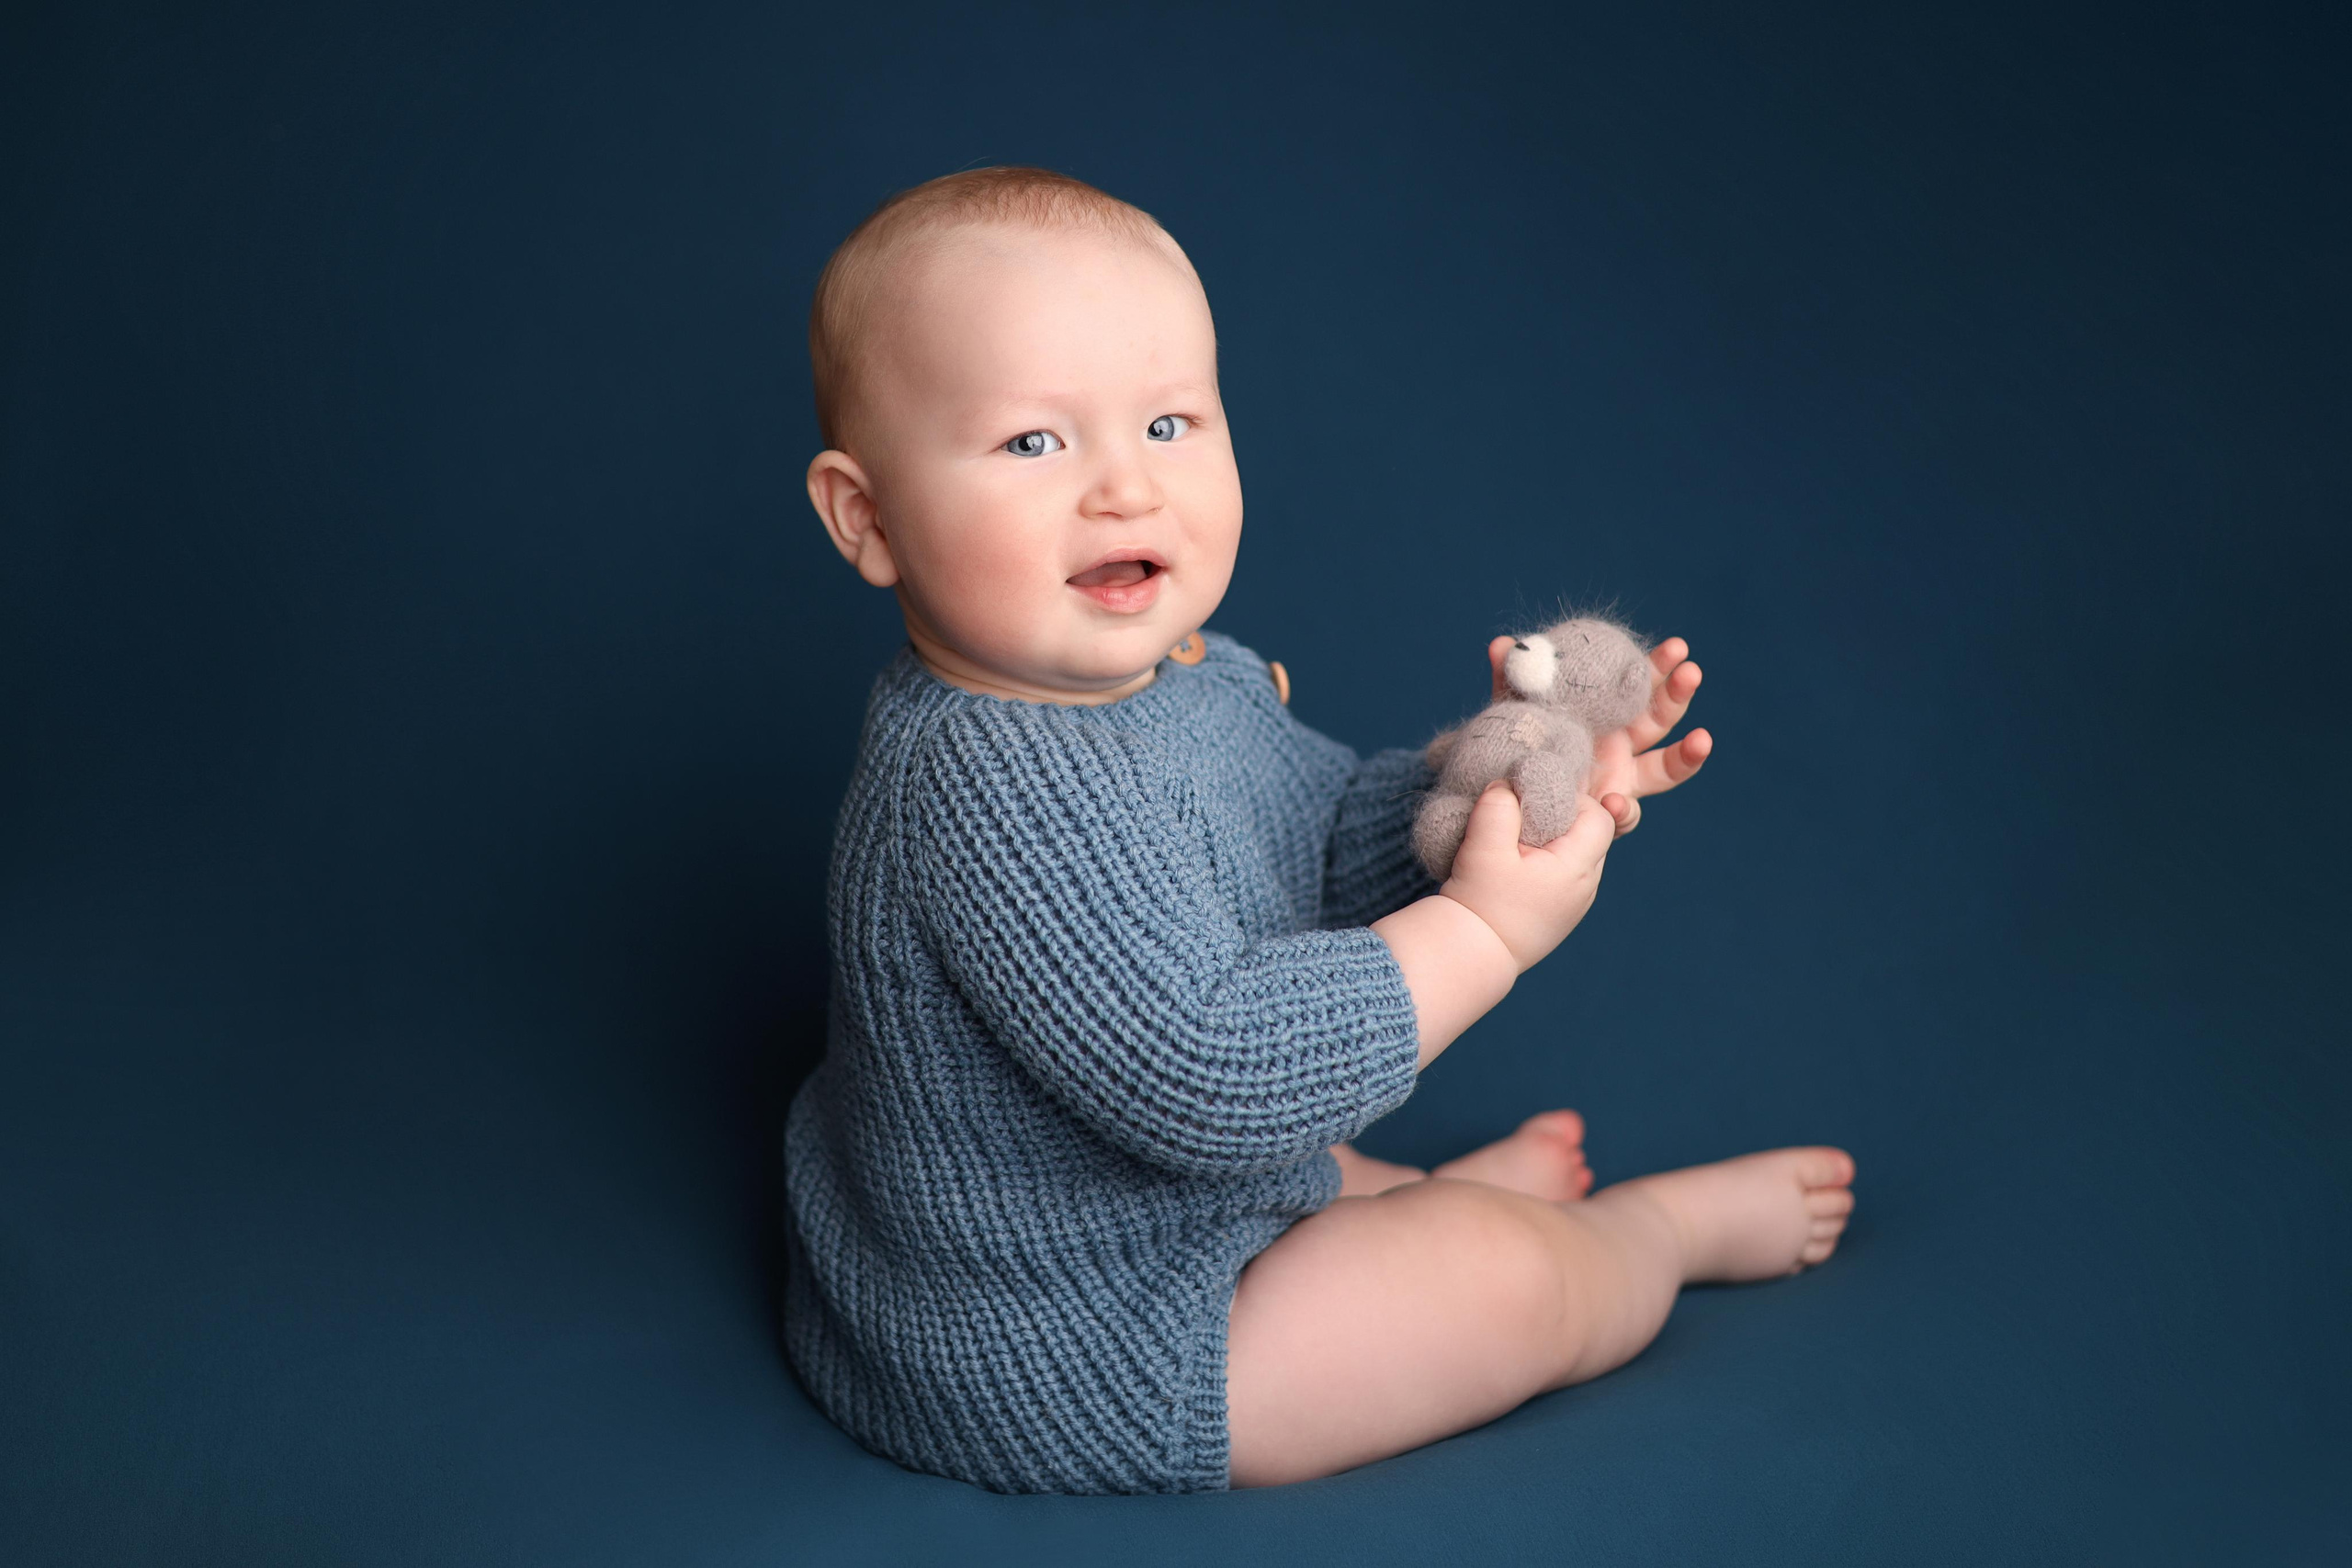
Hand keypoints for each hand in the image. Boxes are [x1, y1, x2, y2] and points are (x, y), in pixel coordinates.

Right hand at [1439, 777, 1631, 971]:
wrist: (1472, 955)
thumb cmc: (1479, 902)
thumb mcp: (1483, 846)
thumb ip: (1497, 806)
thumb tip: (1508, 784)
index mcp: (1577, 868)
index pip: (1598, 816)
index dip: (1571, 799)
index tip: (1535, 802)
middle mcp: (1585, 887)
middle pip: (1591, 834)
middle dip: (1561, 818)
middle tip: (1523, 820)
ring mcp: (1575, 904)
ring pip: (1578, 855)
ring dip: (1553, 842)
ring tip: (1517, 846)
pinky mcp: (1560, 914)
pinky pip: (1565, 876)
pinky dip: (1547, 863)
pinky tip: (1516, 868)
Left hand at [1483, 634, 1711, 837]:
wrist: (1506, 799)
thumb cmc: (1517, 748)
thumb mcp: (1512, 713)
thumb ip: (1509, 682)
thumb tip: (1499, 643)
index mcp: (1604, 713)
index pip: (1639, 684)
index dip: (1659, 666)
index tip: (1677, 647)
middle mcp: (1621, 746)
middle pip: (1660, 718)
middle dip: (1679, 694)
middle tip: (1691, 672)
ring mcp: (1620, 781)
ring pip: (1664, 767)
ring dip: (1687, 755)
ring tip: (1702, 740)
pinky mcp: (1605, 816)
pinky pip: (1623, 815)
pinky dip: (1622, 810)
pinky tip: (1612, 803)